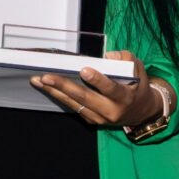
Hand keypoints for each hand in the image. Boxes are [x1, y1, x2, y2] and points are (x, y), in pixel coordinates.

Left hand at [29, 50, 164, 126]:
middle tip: (46, 76)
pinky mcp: (91, 121)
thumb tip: (105, 57)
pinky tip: (47, 88)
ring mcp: (99, 119)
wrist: (140, 112)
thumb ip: (124, 59)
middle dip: (64, 86)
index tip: (84, 70)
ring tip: (38, 81)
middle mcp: (111, 111)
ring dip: (55, 92)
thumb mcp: (138, 68)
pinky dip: (60, 97)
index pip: (110, 89)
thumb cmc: (137, 85)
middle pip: (85, 98)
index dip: (97, 80)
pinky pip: (74, 108)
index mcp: (125, 97)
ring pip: (75, 104)